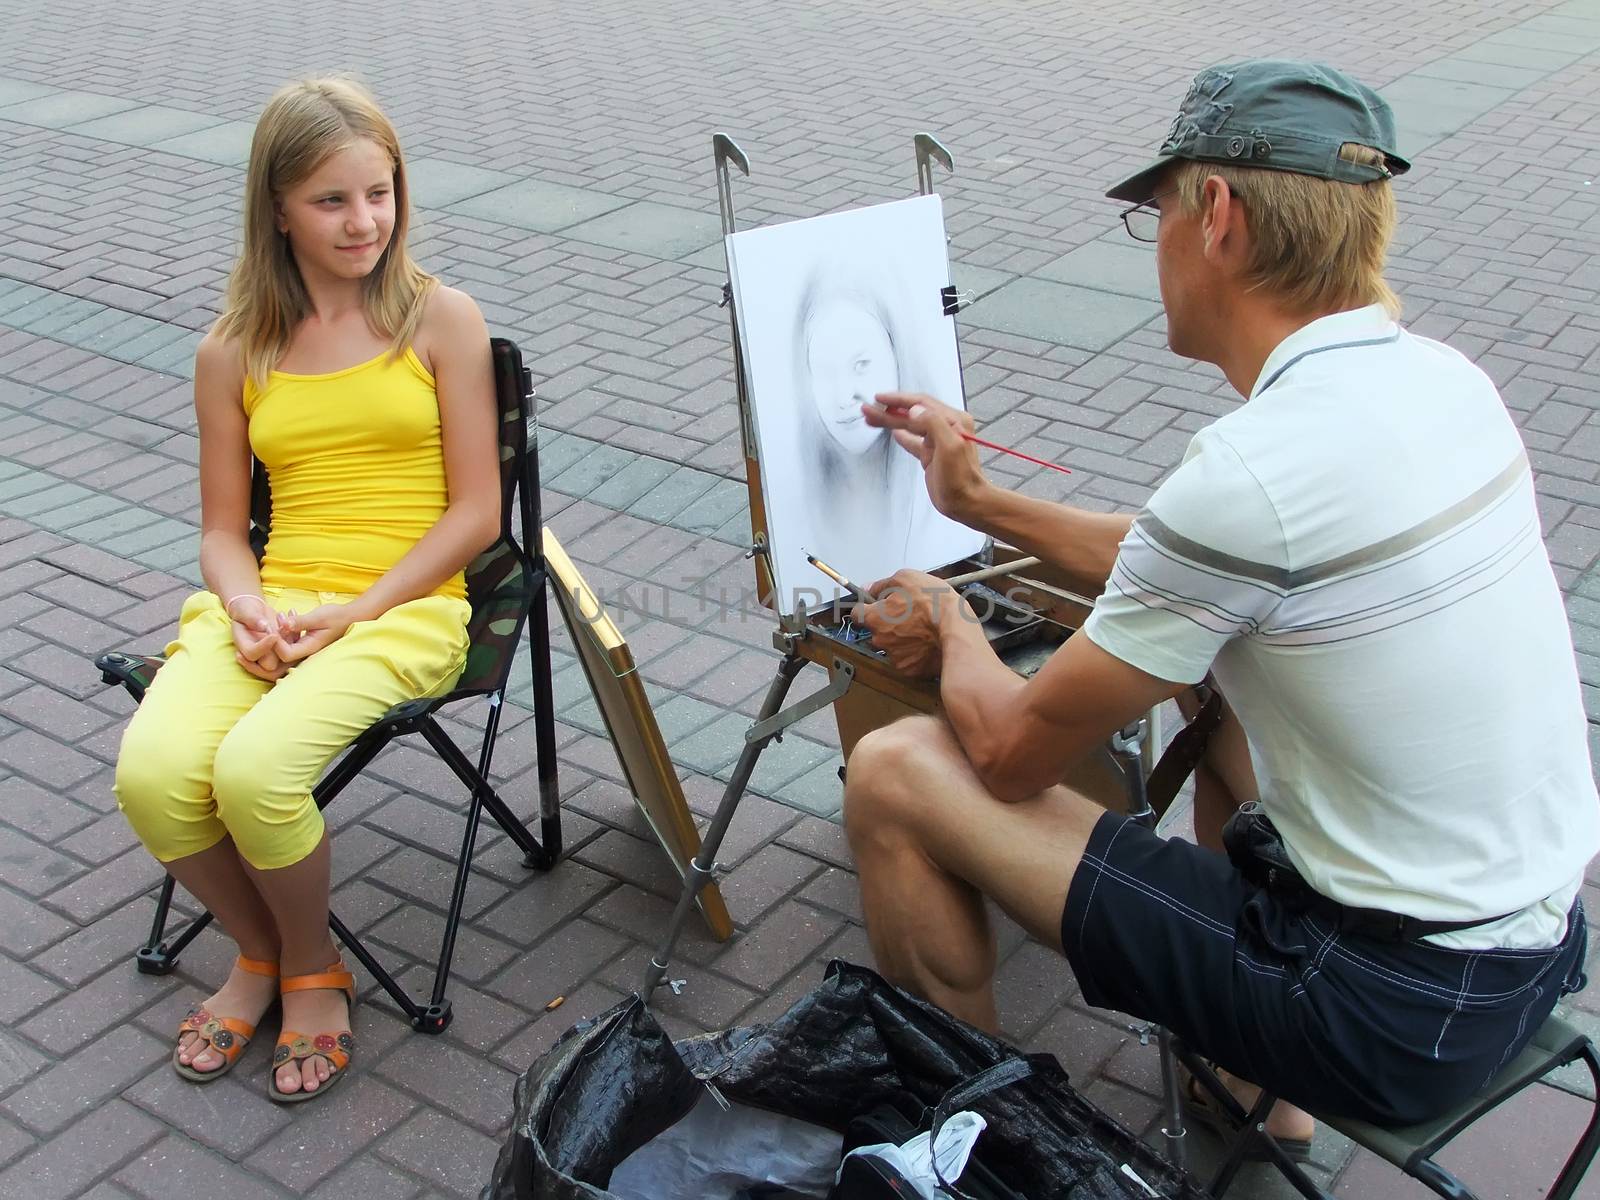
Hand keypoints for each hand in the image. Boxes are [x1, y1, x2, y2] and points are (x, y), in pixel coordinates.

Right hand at [228, 596, 292, 681]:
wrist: (253, 611)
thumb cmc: (245, 610)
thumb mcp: (244, 610)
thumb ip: (252, 618)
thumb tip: (264, 626)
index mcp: (244, 647)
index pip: (252, 655)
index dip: (263, 647)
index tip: (273, 634)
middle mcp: (257, 656)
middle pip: (270, 666)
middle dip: (279, 647)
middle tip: (284, 627)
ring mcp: (271, 655)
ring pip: (285, 661)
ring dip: (290, 641)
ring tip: (287, 621)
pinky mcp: (283, 650)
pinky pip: (294, 651)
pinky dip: (297, 635)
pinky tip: (292, 614)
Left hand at [273, 603, 355, 664]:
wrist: (350, 616)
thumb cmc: (337, 617)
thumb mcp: (318, 617)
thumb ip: (300, 622)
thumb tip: (284, 624)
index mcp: (310, 647)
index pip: (285, 654)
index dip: (276, 642)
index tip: (276, 626)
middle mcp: (306, 650)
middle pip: (281, 653)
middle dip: (275, 636)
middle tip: (278, 618)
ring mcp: (305, 646)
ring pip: (284, 645)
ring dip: (280, 630)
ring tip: (282, 614)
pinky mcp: (305, 640)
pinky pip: (290, 638)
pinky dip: (286, 628)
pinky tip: (290, 614)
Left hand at [850, 569, 968, 677]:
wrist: (956, 628)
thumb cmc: (932, 601)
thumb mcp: (906, 578)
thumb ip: (882, 585)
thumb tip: (868, 588)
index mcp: (874, 618)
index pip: (857, 614)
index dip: (867, 608)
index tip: (876, 606)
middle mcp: (879, 640)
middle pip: (875, 632)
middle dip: (886, 625)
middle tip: (907, 616)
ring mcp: (893, 656)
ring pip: (891, 647)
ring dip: (900, 640)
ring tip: (920, 630)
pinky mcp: (909, 669)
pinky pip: (906, 660)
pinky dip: (913, 653)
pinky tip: (926, 643)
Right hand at [862, 392, 988, 521]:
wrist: (967, 502)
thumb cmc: (962, 479)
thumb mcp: (949, 446)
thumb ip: (933, 423)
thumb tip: (914, 411)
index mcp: (953, 420)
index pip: (921, 403)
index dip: (898, 400)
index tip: (880, 399)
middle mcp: (946, 427)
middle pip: (912, 413)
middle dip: (889, 410)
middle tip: (869, 409)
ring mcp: (938, 440)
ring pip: (909, 425)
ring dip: (890, 420)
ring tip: (872, 417)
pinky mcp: (931, 454)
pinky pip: (912, 440)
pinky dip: (901, 434)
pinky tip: (892, 431)